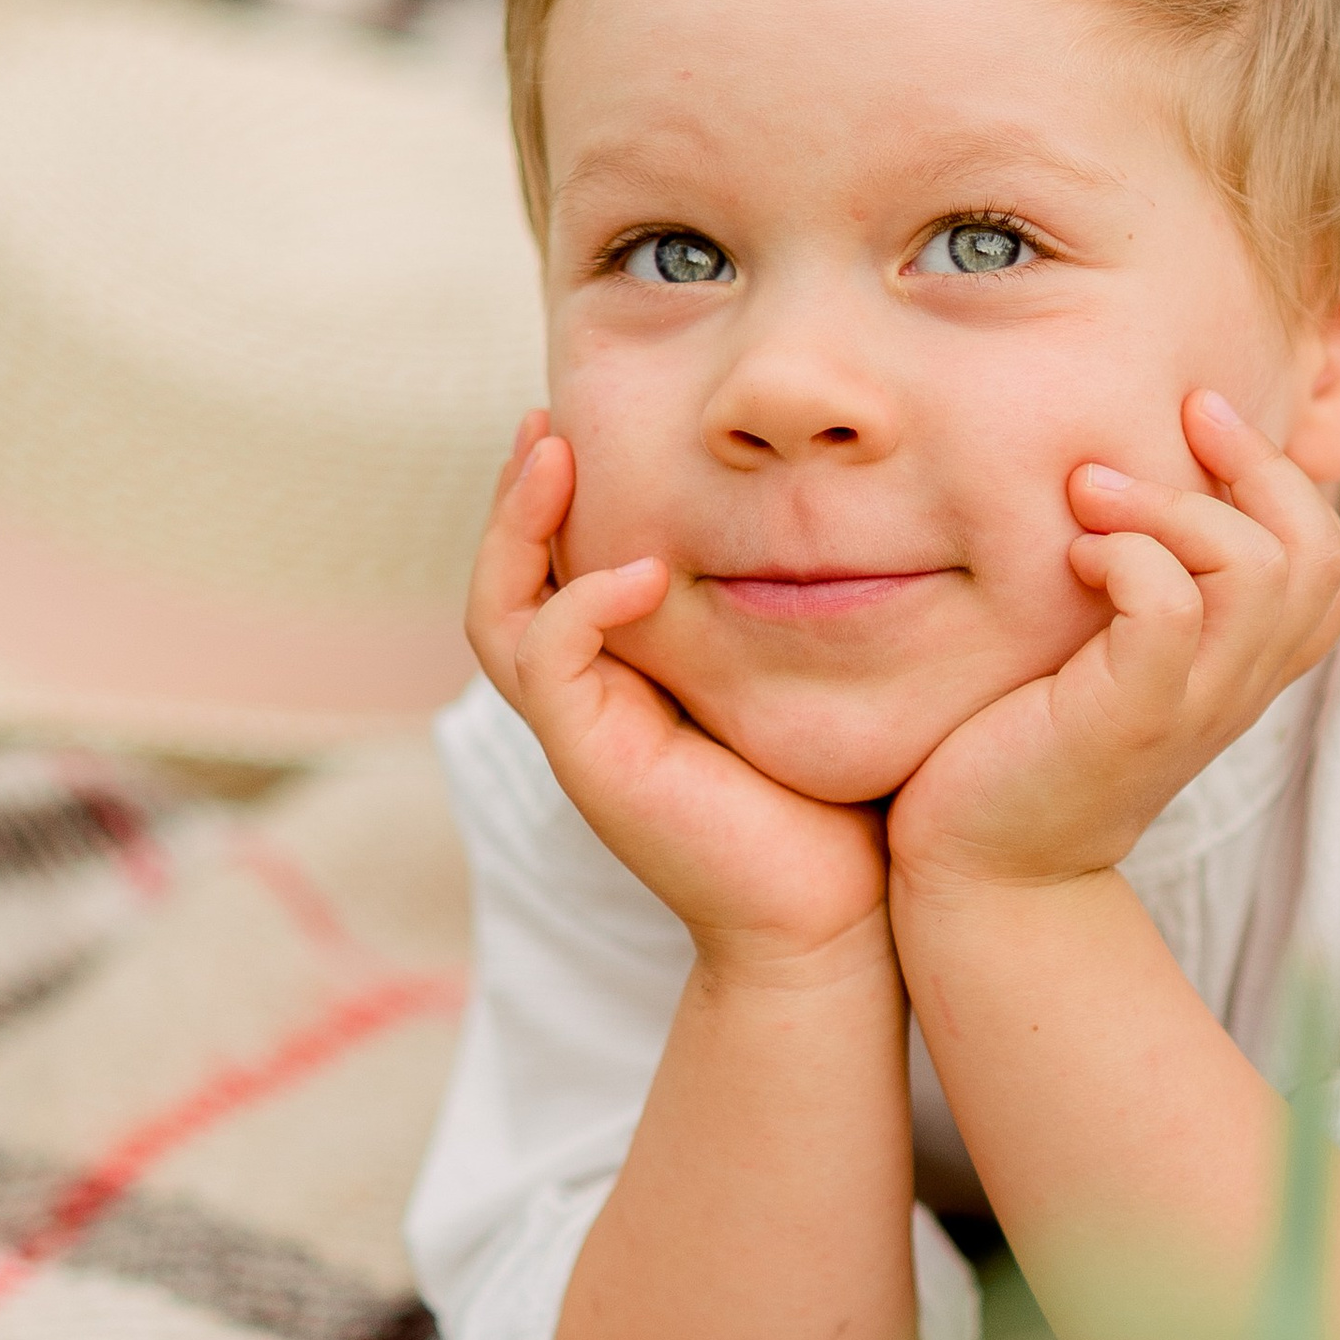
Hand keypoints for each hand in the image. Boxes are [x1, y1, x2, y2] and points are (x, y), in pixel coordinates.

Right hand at [466, 415, 888, 971]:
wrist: (837, 917)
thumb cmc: (839, 799)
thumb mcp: (808, 672)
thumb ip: (789, 604)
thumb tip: (836, 510)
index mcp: (627, 676)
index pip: (556, 569)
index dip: (555, 498)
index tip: (585, 422)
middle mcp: (589, 699)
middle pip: (503, 581)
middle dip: (515, 496)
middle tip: (546, 422)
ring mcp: (582, 732)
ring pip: (499, 614)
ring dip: (517, 528)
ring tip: (555, 454)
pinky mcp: (594, 762)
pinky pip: (550, 663)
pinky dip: (582, 605)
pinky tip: (643, 569)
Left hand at [884, 390, 1339, 899]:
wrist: (985, 869)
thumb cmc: (1029, 742)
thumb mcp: (1109, 651)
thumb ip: (1147, 582)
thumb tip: (1127, 465)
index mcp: (1246, 670)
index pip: (1333, 565)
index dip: (1286, 478)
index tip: (1203, 415)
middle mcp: (1239, 687)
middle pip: (1317, 554)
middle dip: (1251, 465)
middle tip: (1174, 422)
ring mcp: (1194, 705)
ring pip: (1257, 568)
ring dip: (1174, 504)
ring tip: (1090, 492)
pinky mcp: (1133, 719)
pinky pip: (1173, 608)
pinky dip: (1128, 557)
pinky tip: (1074, 562)